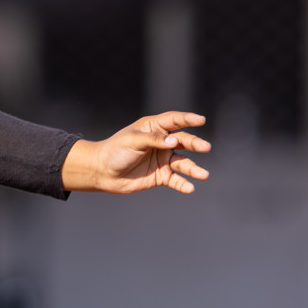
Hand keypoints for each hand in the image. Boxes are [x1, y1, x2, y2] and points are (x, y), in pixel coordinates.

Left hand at [62, 111, 210, 194]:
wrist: (102, 172)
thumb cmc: (115, 151)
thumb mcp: (132, 140)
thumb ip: (154, 139)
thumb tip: (174, 140)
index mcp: (154, 128)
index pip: (174, 121)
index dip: (188, 119)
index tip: (201, 120)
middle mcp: (162, 143)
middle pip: (184, 141)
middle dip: (195, 144)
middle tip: (205, 147)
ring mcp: (163, 159)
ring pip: (183, 163)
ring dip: (194, 169)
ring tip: (203, 175)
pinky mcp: (161, 176)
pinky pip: (176, 180)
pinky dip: (183, 184)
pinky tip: (189, 188)